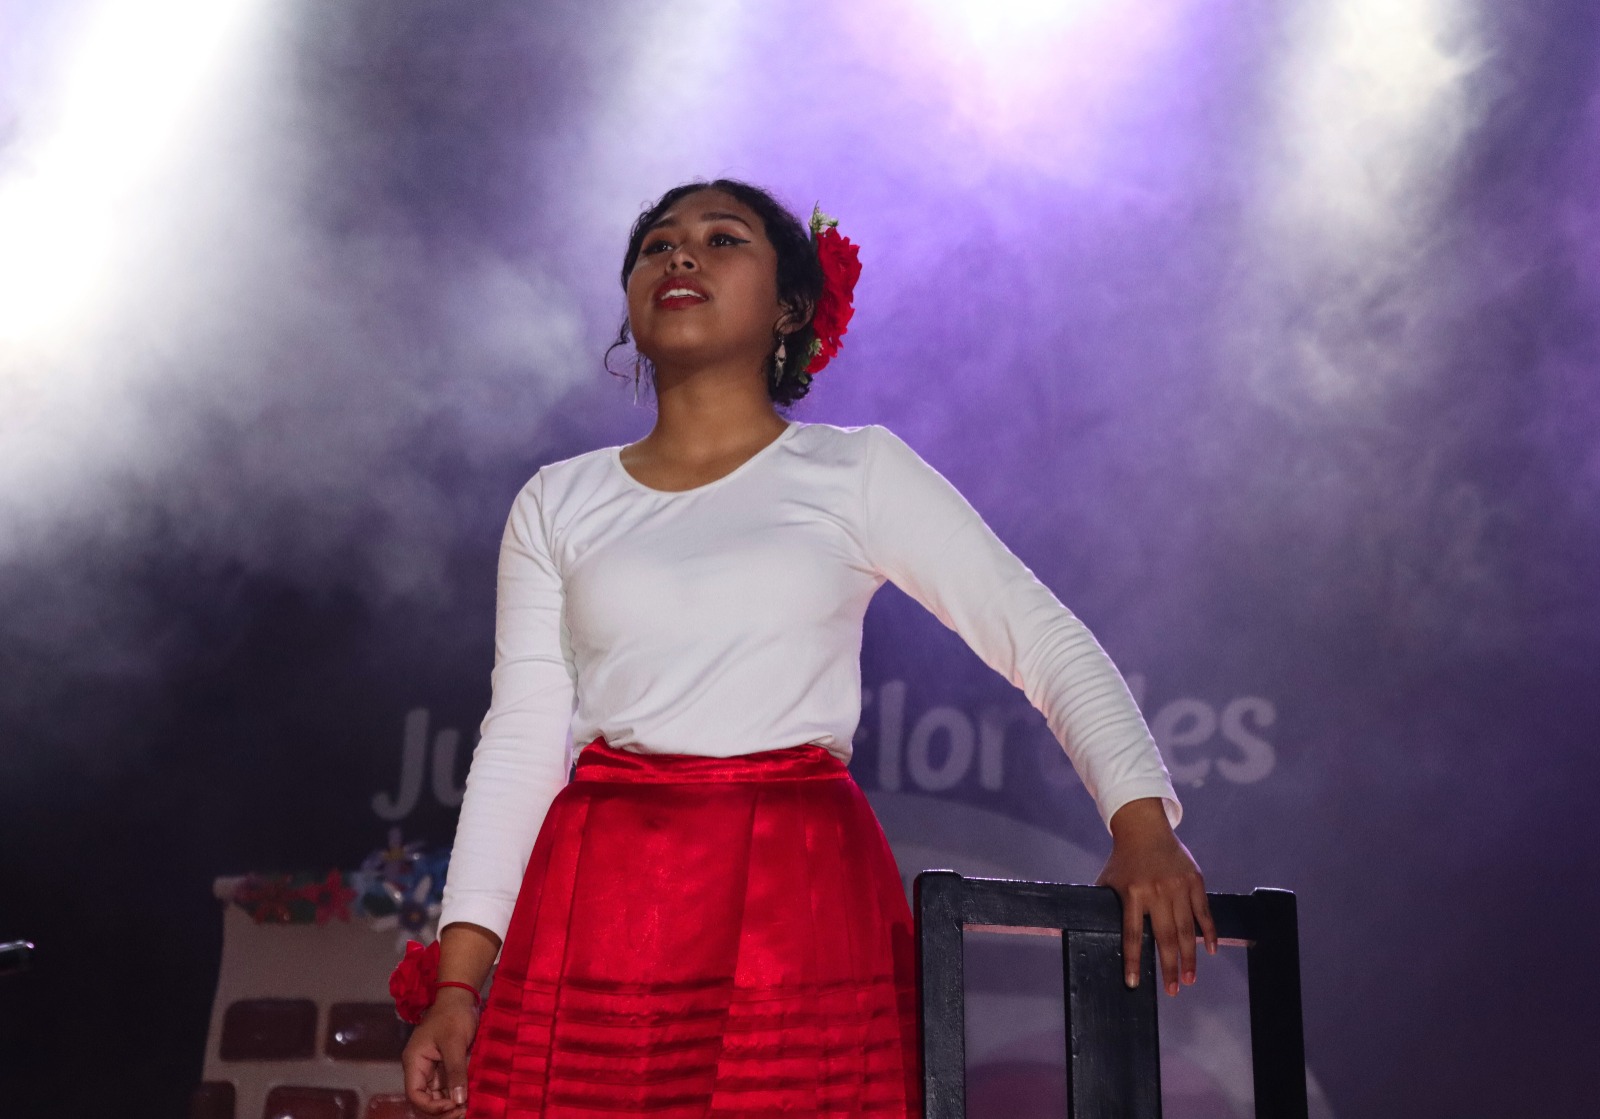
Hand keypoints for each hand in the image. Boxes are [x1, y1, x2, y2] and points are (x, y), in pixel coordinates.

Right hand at [402, 989, 478, 1117]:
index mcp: (415, 1062)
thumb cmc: (453, 1015)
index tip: (453, 1105)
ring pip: (438, 1095)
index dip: (431, 1106)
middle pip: (426, 1099)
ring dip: (451, 1104)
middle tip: (464, 1111)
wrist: (461, 996)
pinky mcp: (445, 1065)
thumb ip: (455, 1072)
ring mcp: (433, 1068)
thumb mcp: (454, 1043)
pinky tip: (470, 1097)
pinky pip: (448, 1086)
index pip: (415, 1095)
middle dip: (443, 1109)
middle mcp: (421, 1068)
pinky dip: (457, 1094)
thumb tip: (459, 1100)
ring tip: (469, 1107)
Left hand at [1096, 797, 1217, 995]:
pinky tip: (1209, 951)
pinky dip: (1208, 933)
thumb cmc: (1123, 860)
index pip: (1131, 934)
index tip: (1134, 983)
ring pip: (1186, 930)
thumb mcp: (1108, 880)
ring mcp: (1178, 886)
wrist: (1144, 828)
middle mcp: (1156, 891)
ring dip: (1189, 957)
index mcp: (1132, 893)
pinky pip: (1204, 912)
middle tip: (1173, 990)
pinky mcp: (1194, 880)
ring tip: (1189, 979)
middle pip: (1164, 937)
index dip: (1133, 960)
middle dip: (1169, 967)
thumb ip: (1106, 906)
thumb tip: (1090, 933)